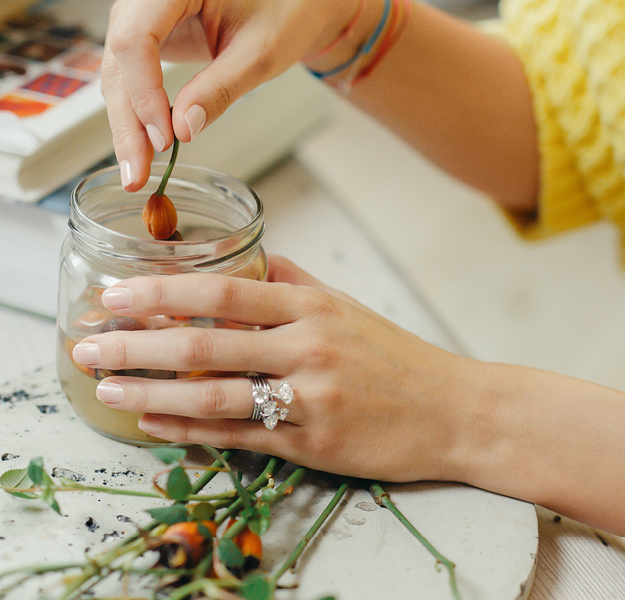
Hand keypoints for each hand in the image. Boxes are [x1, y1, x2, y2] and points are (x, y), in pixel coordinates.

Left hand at [71, 256, 477, 482]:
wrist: (453, 409)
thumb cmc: (397, 358)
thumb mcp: (349, 308)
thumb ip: (296, 284)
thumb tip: (250, 261)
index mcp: (315, 307)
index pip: (225, 292)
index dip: (162, 292)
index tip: (116, 294)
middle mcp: (309, 349)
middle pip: (206, 342)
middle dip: (136, 344)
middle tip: (88, 345)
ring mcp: (311, 400)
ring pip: (216, 394)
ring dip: (152, 391)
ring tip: (107, 388)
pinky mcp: (314, 444)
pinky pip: (241, 436)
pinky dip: (192, 431)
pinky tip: (156, 423)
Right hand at [101, 0, 358, 190]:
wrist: (289, 2)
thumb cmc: (284, 11)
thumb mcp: (259, 53)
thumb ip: (220, 89)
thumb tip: (183, 131)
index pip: (137, 38)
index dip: (146, 94)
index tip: (164, 140)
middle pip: (119, 60)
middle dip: (129, 123)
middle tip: (136, 175)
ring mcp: (142, 14)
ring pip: (118, 73)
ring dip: (128, 125)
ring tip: (138, 172)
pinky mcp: (147, 35)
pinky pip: (131, 76)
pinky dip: (139, 113)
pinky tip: (146, 148)